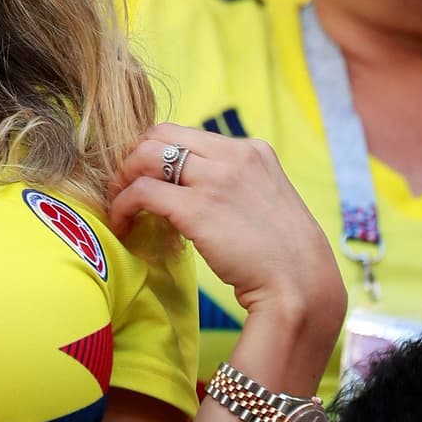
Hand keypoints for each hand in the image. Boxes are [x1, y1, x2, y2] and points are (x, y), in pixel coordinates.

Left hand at [108, 122, 345, 346]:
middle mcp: (233, 155)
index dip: (158, 151)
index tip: (145, 175)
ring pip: (144, 155)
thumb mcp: (267, 200)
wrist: (302, 288)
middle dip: (134, 157)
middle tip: (123, 185)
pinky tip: (123, 225)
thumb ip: (236, 184)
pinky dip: (123, 205)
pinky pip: (142, 192)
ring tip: (119, 205)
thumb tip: (195, 186)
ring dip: (123, 179)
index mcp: (253, 150)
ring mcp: (215, 179)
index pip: (187, 133)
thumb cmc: (285, 256)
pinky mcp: (197, 208)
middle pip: (161, 134)